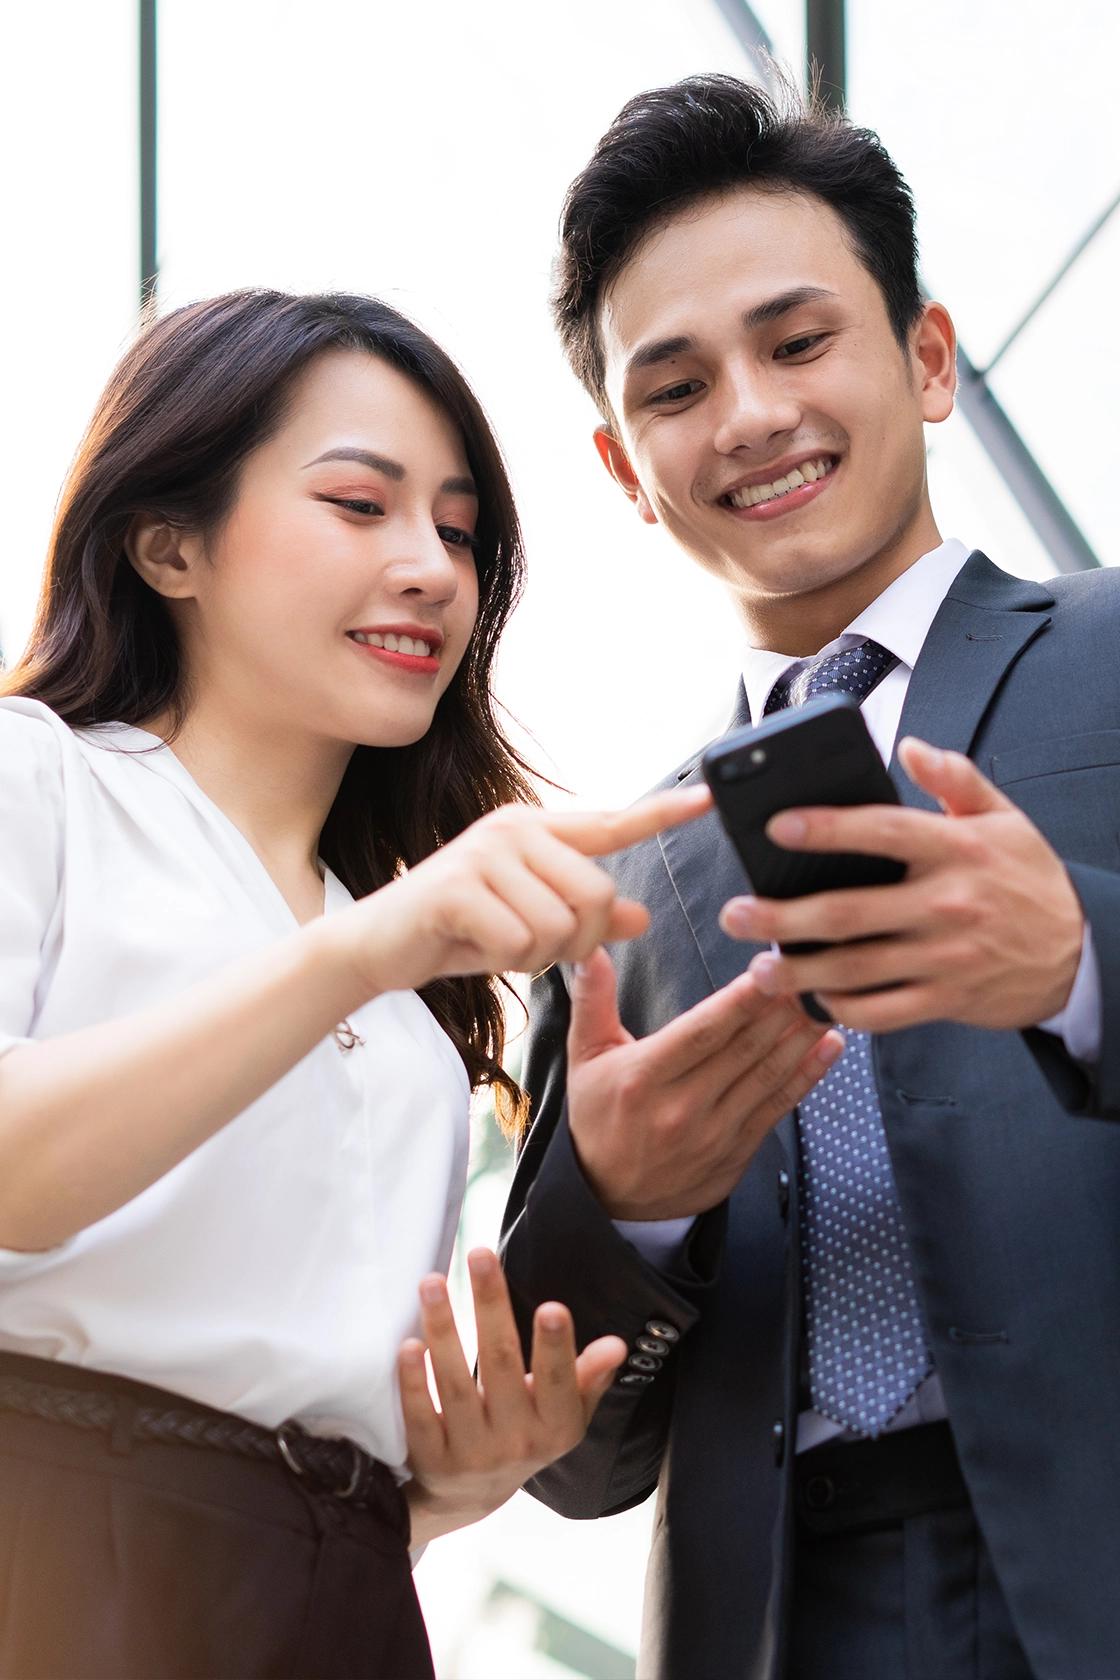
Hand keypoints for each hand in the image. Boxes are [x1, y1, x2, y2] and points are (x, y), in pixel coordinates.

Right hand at [334, 786, 710, 998]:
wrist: (376, 946)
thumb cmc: (457, 933)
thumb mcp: (530, 926)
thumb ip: (585, 920)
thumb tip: (643, 917)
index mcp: (536, 832)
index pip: (612, 823)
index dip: (662, 813)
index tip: (707, 797)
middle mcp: (514, 830)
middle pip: (598, 895)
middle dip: (576, 940)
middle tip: (533, 947)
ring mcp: (485, 854)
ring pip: (560, 926)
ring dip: (533, 955)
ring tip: (494, 942)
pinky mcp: (459, 886)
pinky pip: (519, 941)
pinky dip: (502, 961)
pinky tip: (471, 946)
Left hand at [398, 1249, 624, 1543]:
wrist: (472, 1496)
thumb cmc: (527, 1434)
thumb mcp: (565, 1414)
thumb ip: (589, 1377)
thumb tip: (617, 1344)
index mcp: (555, 1426)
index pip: (559, 1381)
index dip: (556, 1347)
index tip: (552, 1306)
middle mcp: (516, 1441)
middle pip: (501, 1365)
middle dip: (490, 1306)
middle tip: (479, 1254)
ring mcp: (471, 1453)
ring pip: (456, 1385)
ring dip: (443, 1330)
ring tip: (432, 1282)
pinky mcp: (431, 1459)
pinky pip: (420, 1416)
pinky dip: (413, 1381)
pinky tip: (408, 1343)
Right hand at [566, 946, 842, 1220]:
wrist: (608, 1200)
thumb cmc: (598, 1117)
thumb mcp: (585, 1057)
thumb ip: (593, 1000)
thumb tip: (590, 949)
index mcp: (643, 1077)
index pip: (701, 1032)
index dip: (740, 1001)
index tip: (768, 970)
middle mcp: (680, 1107)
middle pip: (742, 1051)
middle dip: (781, 1010)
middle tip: (809, 974)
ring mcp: (713, 1135)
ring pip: (766, 1077)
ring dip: (802, 1039)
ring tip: (827, 1003)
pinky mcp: (736, 1154)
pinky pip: (777, 1109)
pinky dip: (807, 1077)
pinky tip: (830, 1047)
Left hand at [721, 737, 1083, 1032]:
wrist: (1083, 954)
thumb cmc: (1030, 880)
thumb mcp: (1004, 819)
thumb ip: (955, 779)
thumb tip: (908, 746)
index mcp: (957, 850)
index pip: (883, 832)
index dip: (827, 828)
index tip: (777, 826)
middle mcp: (948, 904)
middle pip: (851, 911)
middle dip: (784, 916)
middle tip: (735, 914)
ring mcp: (946, 958)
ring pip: (858, 969)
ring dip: (800, 972)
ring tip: (757, 967)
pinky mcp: (947, 1000)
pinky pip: (883, 1011)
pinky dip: (842, 1009)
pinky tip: (811, 999)